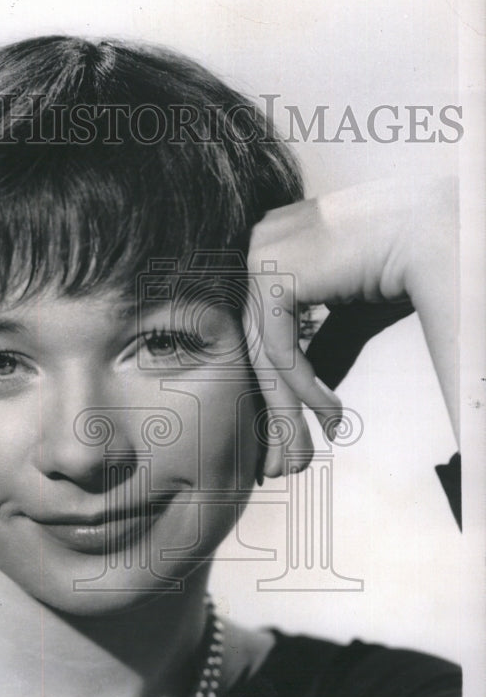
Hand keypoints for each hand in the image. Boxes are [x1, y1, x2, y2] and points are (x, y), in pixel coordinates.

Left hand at [245, 176, 457, 477]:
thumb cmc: (404, 266)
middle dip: (272, 413)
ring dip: (287, 413)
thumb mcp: (349, 315)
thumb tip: (303, 400)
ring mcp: (261, 256)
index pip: (261, 332)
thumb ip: (319, 348)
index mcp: (272, 249)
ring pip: (266, 355)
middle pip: (257, 348)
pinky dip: (306, 388)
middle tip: (279, 466)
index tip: (286, 439)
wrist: (438, 230)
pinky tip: (331, 414)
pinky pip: (282, 350)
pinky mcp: (274, 273)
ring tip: (302, 456)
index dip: (273, 390)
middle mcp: (259, 247)